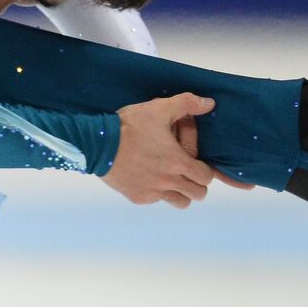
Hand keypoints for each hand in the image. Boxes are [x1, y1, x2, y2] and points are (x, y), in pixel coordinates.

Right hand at [101, 93, 249, 206]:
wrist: (98, 144)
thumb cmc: (130, 126)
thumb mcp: (159, 108)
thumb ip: (187, 103)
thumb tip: (209, 104)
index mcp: (178, 162)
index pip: (206, 176)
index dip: (204, 167)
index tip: (191, 157)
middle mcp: (168, 182)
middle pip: (198, 194)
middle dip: (196, 181)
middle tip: (185, 169)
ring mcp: (153, 193)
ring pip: (180, 202)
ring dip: (181, 191)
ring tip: (171, 177)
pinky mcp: (138, 198)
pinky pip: (157, 200)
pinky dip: (157, 191)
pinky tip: (148, 176)